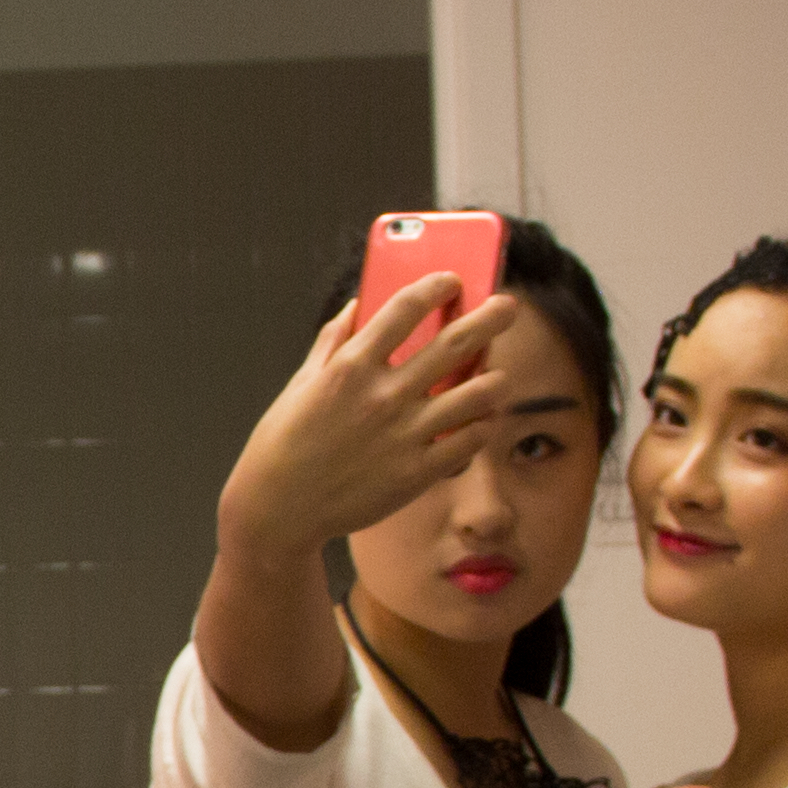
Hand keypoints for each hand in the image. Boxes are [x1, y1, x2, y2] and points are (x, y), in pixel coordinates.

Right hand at [215, 274, 523, 565]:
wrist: (280, 507)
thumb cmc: (284, 442)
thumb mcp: (302, 382)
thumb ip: (333, 340)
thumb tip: (358, 304)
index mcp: (351, 366)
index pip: (406, 307)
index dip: (436, 286)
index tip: (452, 279)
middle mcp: (384, 395)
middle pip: (456, 341)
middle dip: (491, 316)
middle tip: (507, 306)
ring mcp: (406, 435)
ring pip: (478, 392)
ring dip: (495, 377)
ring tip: (496, 374)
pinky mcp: (418, 472)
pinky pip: (472, 439)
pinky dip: (483, 424)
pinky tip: (480, 418)